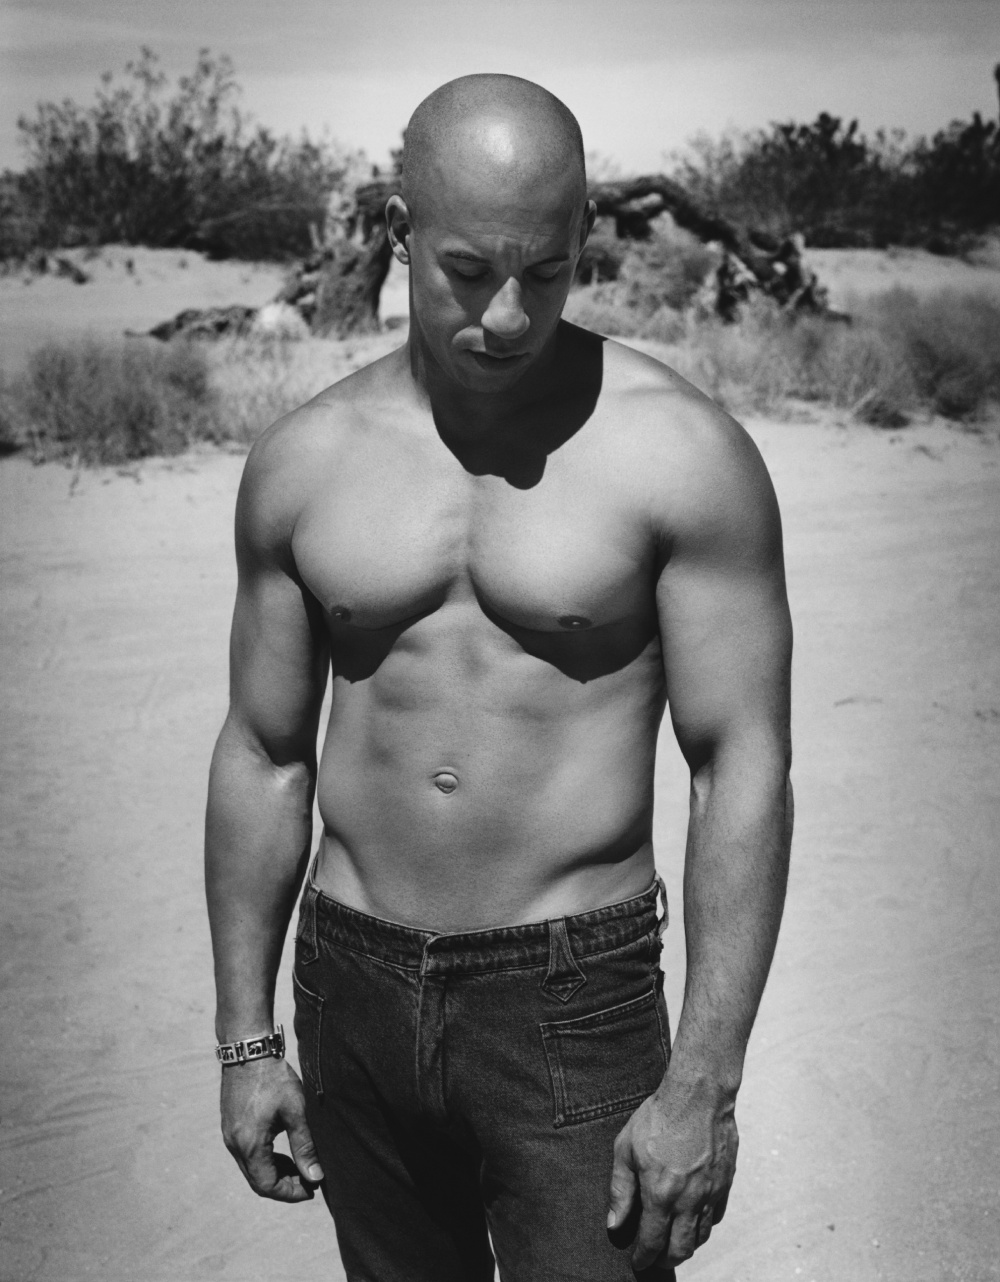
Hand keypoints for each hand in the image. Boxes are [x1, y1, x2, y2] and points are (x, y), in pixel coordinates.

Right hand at [220, 1056, 323, 1201]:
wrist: (248, 1049)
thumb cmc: (274, 1077)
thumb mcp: (295, 1110)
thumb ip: (305, 1145)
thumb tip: (316, 1177)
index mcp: (249, 1145)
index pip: (267, 1186)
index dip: (290, 1193)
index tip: (312, 1189)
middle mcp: (234, 1144)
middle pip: (257, 1181)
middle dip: (284, 1185)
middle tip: (309, 1179)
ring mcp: (229, 1135)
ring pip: (251, 1168)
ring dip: (274, 1172)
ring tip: (299, 1165)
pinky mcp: (230, 1125)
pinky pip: (246, 1154)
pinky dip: (265, 1159)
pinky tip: (283, 1148)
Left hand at [607, 1071, 737, 1272]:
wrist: (698, 1095)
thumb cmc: (657, 1117)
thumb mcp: (626, 1148)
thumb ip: (620, 1190)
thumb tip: (614, 1223)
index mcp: (660, 1194)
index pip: (652, 1242)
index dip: (643, 1258)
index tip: (637, 1263)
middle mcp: (688, 1201)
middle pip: (681, 1249)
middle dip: (665, 1260)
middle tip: (655, 1258)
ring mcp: (710, 1193)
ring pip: (701, 1237)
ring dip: (686, 1245)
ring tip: (672, 1242)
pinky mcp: (725, 1183)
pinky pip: (715, 1217)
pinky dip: (703, 1225)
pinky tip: (693, 1219)